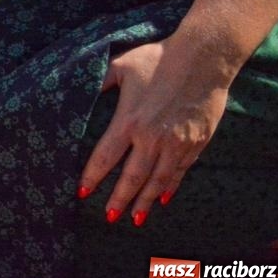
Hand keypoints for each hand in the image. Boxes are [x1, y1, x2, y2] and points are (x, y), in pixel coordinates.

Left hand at [78, 38, 230, 226]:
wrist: (203, 59)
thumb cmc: (158, 58)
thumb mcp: (119, 66)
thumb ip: (97, 82)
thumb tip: (74, 87)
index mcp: (129, 120)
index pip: (106, 156)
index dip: (93, 176)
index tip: (82, 192)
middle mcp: (152, 137)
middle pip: (132, 177)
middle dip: (119, 199)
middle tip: (108, 218)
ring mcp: (177, 143)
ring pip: (158, 180)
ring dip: (145, 201)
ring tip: (135, 219)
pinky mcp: (196, 142)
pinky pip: (180, 171)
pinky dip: (170, 186)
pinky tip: (162, 198)